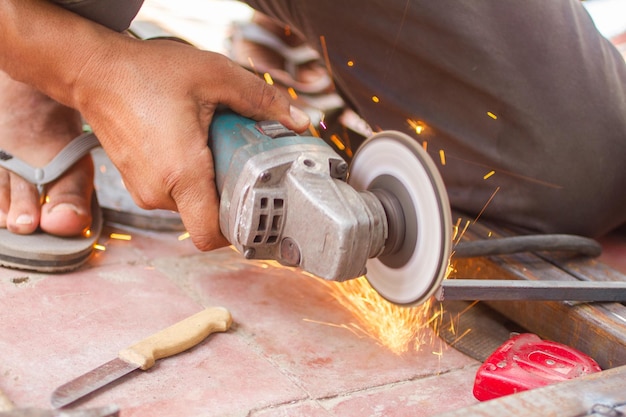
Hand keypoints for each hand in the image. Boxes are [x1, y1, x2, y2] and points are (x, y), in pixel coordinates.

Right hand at [73, 37, 309, 249]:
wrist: (93, 71)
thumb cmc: (146, 73)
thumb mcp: (214, 76)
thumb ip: (261, 99)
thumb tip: (300, 121)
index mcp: (181, 174)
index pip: (211, 235)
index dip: (239, 232)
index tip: (260, 212)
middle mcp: (159, 191)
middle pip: (208, 215)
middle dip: (231, 193)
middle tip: (244, 160)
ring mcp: (143, 190)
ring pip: (191, 203)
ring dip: (209, 181)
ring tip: (215, 145)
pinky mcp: (136, 183)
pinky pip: (173, 191)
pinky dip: (190, 176)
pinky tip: (194, 143)